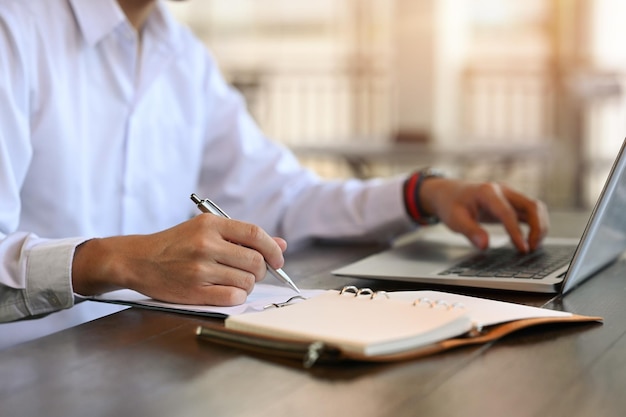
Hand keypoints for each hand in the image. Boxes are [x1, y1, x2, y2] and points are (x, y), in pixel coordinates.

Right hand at [71, 214, 286, 305]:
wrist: (139, 260)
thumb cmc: (177, 244)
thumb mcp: (206, 229)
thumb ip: (243, 236)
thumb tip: (281, 245)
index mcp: (210, 224)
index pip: (255, 234)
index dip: (273, 248)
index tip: (278, 259)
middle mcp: (205, 244)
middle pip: (254, 261)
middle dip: (260, 270)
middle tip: (252, 272)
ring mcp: (199, 269)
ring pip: (246, 281)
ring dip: (247, 284)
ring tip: (234, 280)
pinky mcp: (194, 291)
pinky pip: (233, 297)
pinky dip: (237, 296)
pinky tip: (228, 291)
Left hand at [420, 178, 548, 251]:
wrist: (448, 193)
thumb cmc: (451, 205)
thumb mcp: (454, 220)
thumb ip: (470, 231)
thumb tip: (484, 246)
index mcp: (487, 192)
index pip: (507, 213)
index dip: (516, 232)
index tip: (523, 249)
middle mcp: (502, 190)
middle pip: (531, 205)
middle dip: (538, 228)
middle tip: (531, 249)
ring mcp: (509, 195)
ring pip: (535, 207)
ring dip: (540, 226)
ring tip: (533, 246)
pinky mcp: (511, 202)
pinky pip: (531, 211)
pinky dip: (535, 224)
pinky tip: (530, 240)